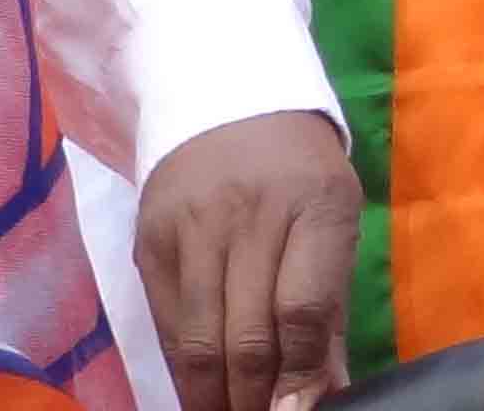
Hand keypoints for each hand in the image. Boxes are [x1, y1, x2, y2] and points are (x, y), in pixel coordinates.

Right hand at [135, 111, 359, 410]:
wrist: (227, 102)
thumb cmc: (299, 173)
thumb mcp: (336, 221)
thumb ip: (330, 311)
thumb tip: (328, 391)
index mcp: (316, 205)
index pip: (302, 308)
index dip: (298, 374)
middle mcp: (251, 216)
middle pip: (247, 333)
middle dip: (253, 397)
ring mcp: (192, 230)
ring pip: (198, 339)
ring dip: (212, 394)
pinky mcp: (147, 244)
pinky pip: (166, 325)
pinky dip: (182, 368)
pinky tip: (199, 387)